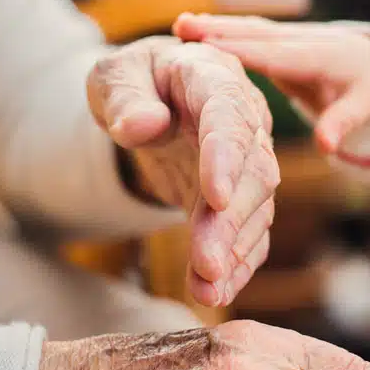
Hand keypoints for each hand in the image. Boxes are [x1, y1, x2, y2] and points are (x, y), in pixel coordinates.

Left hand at [87, 37, 277, 306]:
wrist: (152, 101)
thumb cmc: (134, 82)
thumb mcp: (113, 76)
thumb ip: (124, 96)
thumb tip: (140, 126)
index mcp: (214, 77)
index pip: (228, 114)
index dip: (225, 156)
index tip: (215, 197)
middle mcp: (244, 118)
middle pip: (253, 171)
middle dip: (231, 222)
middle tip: (209, 264)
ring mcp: (247, 159)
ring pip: (256, 209)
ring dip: (234, 251)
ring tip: (206, 290)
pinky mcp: (241, 196)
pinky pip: (249, 232)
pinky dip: (237, 265)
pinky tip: (216, 292)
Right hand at [174, 13, 369, 152]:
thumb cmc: (367, 85)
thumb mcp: (365, 104)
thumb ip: (342, 122)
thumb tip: (326, 146)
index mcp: (319, 57)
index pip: (277, 56)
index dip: (246, 52)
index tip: (213, 49)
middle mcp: (298, 40)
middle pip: (254, 34)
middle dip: (220, 30)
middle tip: (183, 26)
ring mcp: (285, 36)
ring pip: (245, 29)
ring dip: (214, 26)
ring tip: (180, 26)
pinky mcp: (275, 39)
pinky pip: (244, 34)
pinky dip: (219, 31)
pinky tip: (190, 31)